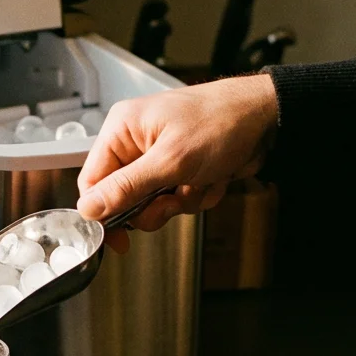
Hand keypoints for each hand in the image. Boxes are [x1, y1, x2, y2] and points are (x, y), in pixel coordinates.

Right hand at [77, 74, 278, 251]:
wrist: (267, 119)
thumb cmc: (221, 121)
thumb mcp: (170, 161)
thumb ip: (126, 188)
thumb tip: (88, 209)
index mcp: (123, 130)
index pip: (92, 181)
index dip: (103, 212)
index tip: (118, 236)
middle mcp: (136, 144)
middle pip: (124, 198)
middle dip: (154, 206)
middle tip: (172, 198)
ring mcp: (160, 158)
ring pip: (153, 204)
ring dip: (181, 201)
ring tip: (200, 180)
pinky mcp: (181, 170)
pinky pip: (178, 200)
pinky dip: (198, 196)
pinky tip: (214, 176)